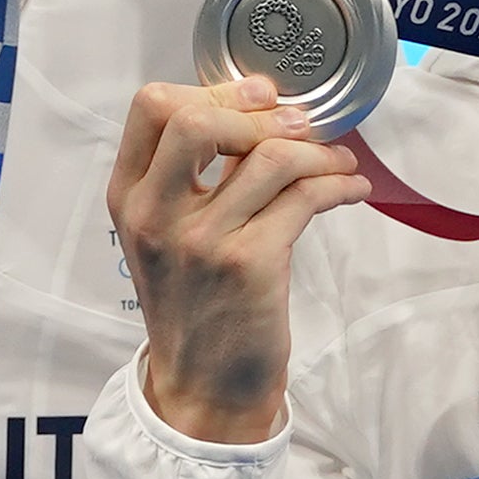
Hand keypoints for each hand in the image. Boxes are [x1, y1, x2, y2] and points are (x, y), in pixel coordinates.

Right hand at [109, 76, 374, 446]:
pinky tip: (350, 190)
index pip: (151, 108)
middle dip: (260, 112)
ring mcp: (200, 240)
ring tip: (338, 163)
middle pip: (196, 118)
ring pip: (267, 157)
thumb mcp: (167, 236)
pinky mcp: (249, 264)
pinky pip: (304, 198)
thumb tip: (255, 115)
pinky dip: (338, 186)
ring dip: (318, 152)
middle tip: (299, 126)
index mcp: (129, 198)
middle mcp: (155, 215)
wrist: (203, 388)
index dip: (211, 90)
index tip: (256, 97)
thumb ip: (194, 178)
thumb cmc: (194, 307)